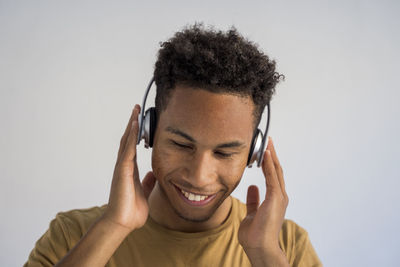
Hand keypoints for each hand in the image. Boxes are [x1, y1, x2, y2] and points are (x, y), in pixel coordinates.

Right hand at [102, 104, 155, 232]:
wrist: (122, 222)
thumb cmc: (131, 210)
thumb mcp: (144, 192)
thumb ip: (147, 182)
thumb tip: (151, 174)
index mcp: (130, 170)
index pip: (133, 146)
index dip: (135, 133)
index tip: (140, 120)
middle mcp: (125, 165)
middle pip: (127, 139)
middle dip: (132, 123)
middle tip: (136, 109)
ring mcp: (122, 167)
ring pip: (126, 141)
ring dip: (131, 125)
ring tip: (135, 111)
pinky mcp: (122, 170)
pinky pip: (127, 149)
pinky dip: (130, 137)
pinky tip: (134, 126)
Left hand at [238, 137, 288, 265]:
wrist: (260, 246)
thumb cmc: (256, 234)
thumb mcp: (252, 212)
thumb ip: (253, 200)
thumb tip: (252, 188)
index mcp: (275, 199)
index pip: (273, 176)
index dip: (270, 162)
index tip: (265, 151)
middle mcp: (280, 196)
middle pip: (277, 170)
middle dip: (272, 155)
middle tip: (268, 141)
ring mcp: (279, 197)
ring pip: (276, 171)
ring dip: (272, 156)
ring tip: (268, 143)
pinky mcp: (275, 198)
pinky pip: (272, 177)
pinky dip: (269, 164)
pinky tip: (266, 154)